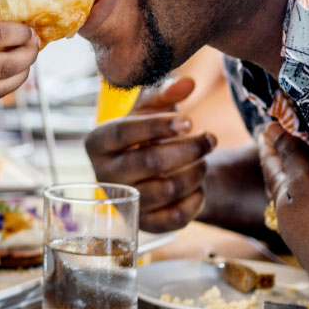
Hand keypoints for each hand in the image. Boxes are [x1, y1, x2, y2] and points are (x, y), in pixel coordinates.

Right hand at [0, 3, 38, 103]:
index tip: (30, 26)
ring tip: (27, 59)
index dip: (21, 31)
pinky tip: (8, 69)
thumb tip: (5, 18)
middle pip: (6, 66)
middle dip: (29, 54)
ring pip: (0, 87)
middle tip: (37, 43)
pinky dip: (2, 82)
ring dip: (22, 74)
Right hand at [84, 76, 216, 230]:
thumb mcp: (150, 109)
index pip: (123, 132)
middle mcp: (103, 175)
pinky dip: (195, 200)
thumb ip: (166, 94)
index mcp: (97, 142)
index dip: (158, 126)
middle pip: (149, 162)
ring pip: (167, 189)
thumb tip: (188, 83)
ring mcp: (123, 202)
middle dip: (188, 149)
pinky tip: (199, 186)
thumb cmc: (146, 135)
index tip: (189, 121)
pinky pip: (175, 217)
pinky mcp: (143, 224)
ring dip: (196, 172)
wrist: (147, 173)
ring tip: (204, 160)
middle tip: (211, 138)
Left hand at [256, 121, 308, 256]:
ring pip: (294, 200)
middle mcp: (287, 216)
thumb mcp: (307, 182)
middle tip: (276, 146)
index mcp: (280, 198)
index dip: (270, 146)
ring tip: (298, 170)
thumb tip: (270, 130)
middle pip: (279, 184)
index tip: (264, 130)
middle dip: (279, 164)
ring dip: (295, 183)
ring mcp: (303, 232)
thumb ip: (291, 157)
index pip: (271, 166)